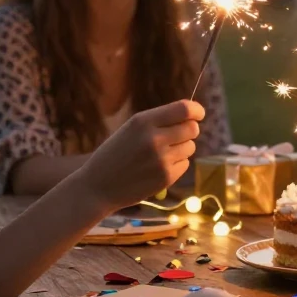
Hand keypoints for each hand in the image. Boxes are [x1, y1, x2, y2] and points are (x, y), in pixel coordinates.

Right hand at [76, 100, 203, 210]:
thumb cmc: (115, 155)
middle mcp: (155, 138)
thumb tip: (191, 116)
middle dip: (189, 131)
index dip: (196, 110)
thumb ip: (158, 121)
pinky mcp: (166, 177)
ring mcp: (162, 159)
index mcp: (143, 121)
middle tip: (177, 136)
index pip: (184, 109)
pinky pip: (185, 164)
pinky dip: (177, 164)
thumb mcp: (130, 129)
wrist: (97, 187)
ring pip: (190, 147)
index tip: (199, 114)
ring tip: (161, 154)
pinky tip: (158, 168)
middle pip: (192, 128)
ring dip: (182, 148)